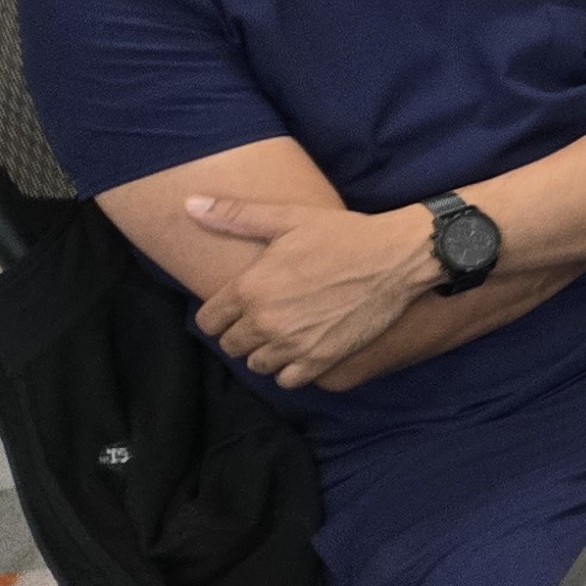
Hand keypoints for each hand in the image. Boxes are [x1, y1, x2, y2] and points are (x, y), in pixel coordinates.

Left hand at [182, 195, 432, 389]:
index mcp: (250, 288)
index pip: (208, 321)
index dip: (219, 316)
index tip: (236, 309)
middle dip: (242, 334)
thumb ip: (234, 216)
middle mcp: (266, 320)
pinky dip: (290, 370)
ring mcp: (293, 343)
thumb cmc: (343, 234)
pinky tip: (302, 350)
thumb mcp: (288, 218)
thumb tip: (189, 205)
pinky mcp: (321, 359)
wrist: (396, 257)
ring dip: (265, 353)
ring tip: (283, 336)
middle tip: (265, 319)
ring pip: (257, 365)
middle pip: (231, 346)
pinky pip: (287, 381)